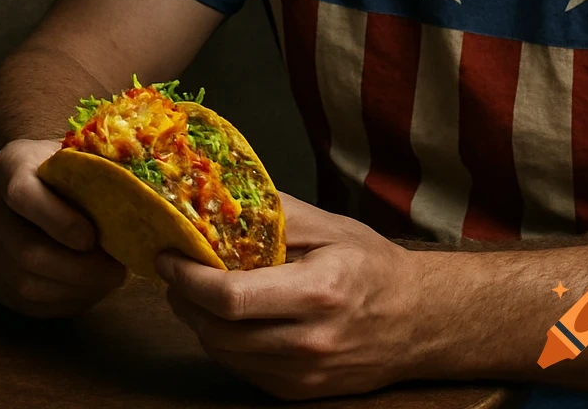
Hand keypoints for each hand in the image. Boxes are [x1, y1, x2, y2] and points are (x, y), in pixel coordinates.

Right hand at [0, 138, 125, 317]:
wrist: (29, 179)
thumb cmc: (65, 167)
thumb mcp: (76, 153)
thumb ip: (97, 167)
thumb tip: (138, 192)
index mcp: (8, 165)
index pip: (24, 195)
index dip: (58, 220)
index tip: (92, 238)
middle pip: (26, 251)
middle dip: (78, 269)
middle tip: (116, 271)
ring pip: (26, 284)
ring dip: (74, 290)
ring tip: (108, 281)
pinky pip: (25, 304)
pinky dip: (62, 303)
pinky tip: (89, 291)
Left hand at [156, 194, 424, 398]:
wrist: (418, 321)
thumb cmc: (373, 267)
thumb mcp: (329, 226)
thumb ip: (274, 214)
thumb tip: (222, 198)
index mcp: (316, 293)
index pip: (231, 298)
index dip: (188, 278)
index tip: (168, 255)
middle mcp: (309, 342)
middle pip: (218, 332)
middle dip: (183, 299)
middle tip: (174, 270)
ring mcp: (304, 375)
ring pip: (224, 355)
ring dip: (198, 322)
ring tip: (194, 289)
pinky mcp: (299, 393)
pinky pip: (243, 370)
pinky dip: (225, 342)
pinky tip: (228, 316)